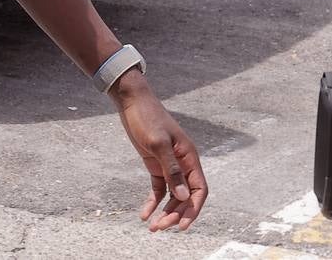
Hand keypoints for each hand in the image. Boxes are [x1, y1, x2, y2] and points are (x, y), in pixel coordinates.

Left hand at [110, 70, 207, 231]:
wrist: (132, 102)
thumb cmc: (147, 118)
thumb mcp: (158, 143)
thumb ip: (171, 170)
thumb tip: (184, 197)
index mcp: (189, 157)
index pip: (199, 190)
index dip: (193, 209)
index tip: (182, 226)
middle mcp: (183, 163)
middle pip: (186, 196)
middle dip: (176, 214)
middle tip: (160, 228)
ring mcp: (169, 165)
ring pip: (173, 196)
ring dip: (165, 212)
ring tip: (152, 227)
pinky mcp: (156, 165)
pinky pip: (159, 189)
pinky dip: (153, 202)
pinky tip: (144, 214)